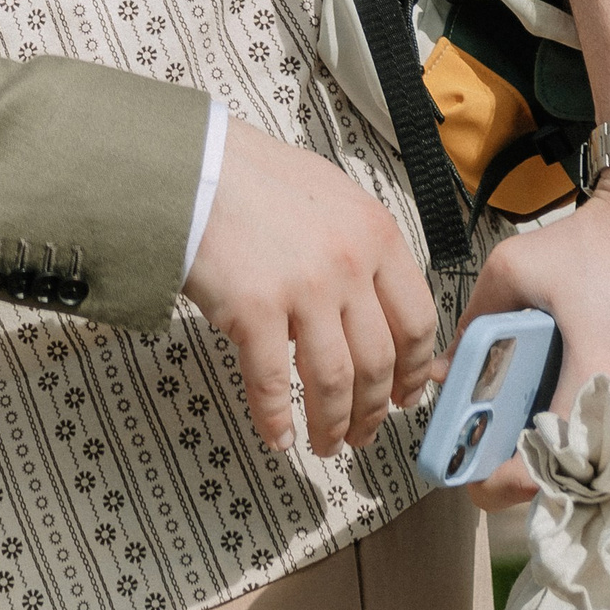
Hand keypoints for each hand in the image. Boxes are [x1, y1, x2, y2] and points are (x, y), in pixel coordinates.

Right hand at [185, 118, 438, 458]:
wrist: (193, 165)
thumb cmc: (252, 175)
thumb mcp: (330, 195)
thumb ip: (360, 246)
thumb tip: (374, 302)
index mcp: (375, 235)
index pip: (416, 321)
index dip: (415, 370)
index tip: (406, 395)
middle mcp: (348, 265)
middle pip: (379, 361)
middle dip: (374, 410)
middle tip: (365, 434)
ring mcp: (303, 289)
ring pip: (335, 382)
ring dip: (333, 424)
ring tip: (326, 444)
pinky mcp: (255, 309)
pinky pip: (272, 382)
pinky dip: (276, 418)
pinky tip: (277, 435)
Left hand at [440, 166, 609, 523]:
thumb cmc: (598, 246)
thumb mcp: (515, 267)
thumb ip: (475, 321)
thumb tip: (445, 367)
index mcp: (600, 377)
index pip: (548, 467)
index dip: (501, 484)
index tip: (472, 479)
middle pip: (582, 497)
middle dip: (531, 496)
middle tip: (495, 478)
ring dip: (578, 506)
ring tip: (540, 483)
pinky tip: (592, 490)